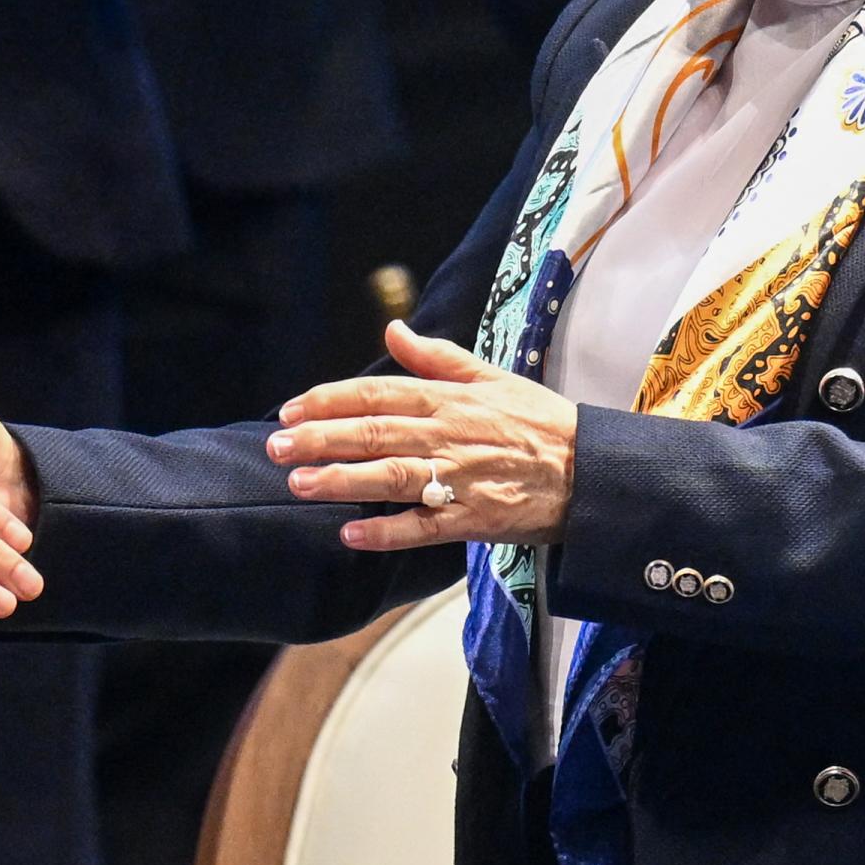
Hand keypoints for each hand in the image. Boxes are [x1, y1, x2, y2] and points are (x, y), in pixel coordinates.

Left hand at [265, 320, 577, 550]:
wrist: (589, 470)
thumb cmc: (538, 421)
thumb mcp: (490, 377)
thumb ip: (437, 356)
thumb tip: (393, 330)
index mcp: (448, 399)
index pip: (377, 392)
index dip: (330, 400)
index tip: (291, 409)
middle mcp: (447, 435)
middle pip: (373, 432)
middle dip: (320, 438)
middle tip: (275, 446)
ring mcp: (459, 478)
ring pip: (390, 477)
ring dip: (341, 481)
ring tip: (298, 484)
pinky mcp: (474, 519)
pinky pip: (423, 527)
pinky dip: (387, 532)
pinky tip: (351, 535)